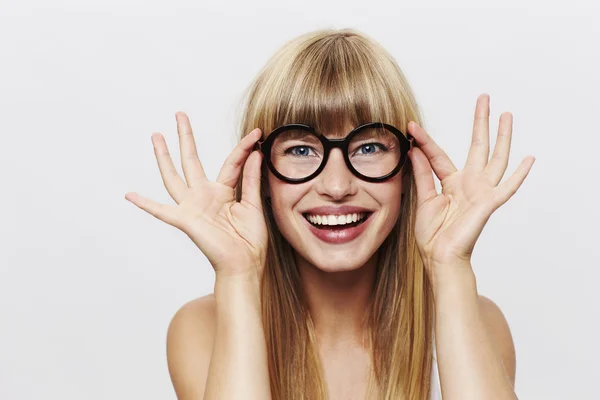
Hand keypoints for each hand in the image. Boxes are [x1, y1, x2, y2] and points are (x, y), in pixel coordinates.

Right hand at [125, 112, 267, 278]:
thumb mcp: (254, 205)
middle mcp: (205, 195)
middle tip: (180, 115)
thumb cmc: (250, 240)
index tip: (257, 132)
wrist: (245, 264)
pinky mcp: (186, 220)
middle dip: (186, 137)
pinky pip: (162, 211)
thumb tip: (255, 152)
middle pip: (192, 160)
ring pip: (174, 176)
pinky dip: (145, 204)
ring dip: (164, 156)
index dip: (244, 147)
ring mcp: (193, 206)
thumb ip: (250, 179)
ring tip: (156, 135)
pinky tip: (129, 194)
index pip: (232, 162)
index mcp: (224, 192)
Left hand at [407, 94, 534, 273]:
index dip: (425, 141)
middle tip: (484, 99)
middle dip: (480, 123)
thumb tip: (414, 149)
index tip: (412, 126)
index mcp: (451, 183)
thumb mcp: (423, 199)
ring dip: (502, 137)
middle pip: (477, 147)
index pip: (438, 155)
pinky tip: (529, 159)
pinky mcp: (488, 203)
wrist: (439, 257)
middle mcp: (469, 183)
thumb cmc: (432, 234)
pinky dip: (519, 174)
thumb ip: (422, 173)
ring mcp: (481, 192)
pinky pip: (507, 187)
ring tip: (506, 115)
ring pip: (496, 159)